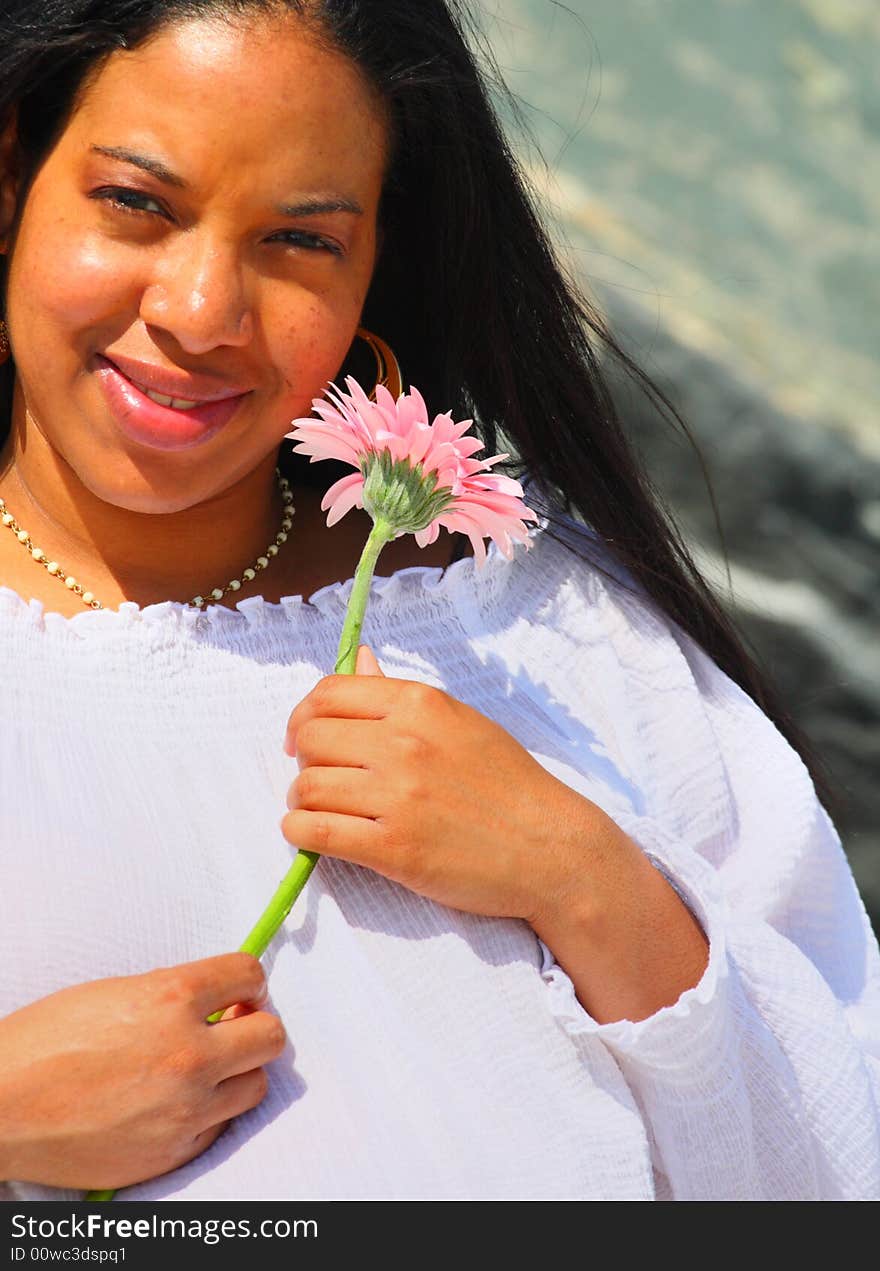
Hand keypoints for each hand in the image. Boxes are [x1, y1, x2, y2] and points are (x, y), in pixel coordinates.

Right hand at [0, 953, 285, 1190]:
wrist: (0, 1108)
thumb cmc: (44, 1042)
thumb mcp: (115, 992)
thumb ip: (174, 993)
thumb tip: (219, 1000)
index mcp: (171, 998)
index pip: (249, 975)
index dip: (245, 981)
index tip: (236, 990)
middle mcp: (188, 1053)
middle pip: (271, 1036)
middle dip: (254, 1026)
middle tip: (229, 1027)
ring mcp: (184, 1109)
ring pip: (255, 1085)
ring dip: (236, 1072)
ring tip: (203, 1068)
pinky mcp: (173, 1152)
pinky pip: (219, 1127)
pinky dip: (206, 1113)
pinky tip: (173, 1103)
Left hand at [281, 645, 597, 924]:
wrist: (549, 846)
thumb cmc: (509, 784)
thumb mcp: (460, 721)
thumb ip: (400, 694)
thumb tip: (359, 658)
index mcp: (420, 704)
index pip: (329, 693)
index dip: (304, 715)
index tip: (306, 737)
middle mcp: (403, 744)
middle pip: (312, 738)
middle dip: (304, 758)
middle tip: (318, 776)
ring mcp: (397, 797)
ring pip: (307, 787)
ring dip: (301, 800)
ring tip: (319, 809)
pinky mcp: (393, 849)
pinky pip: (315, 832)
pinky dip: (300, 833)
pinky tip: (312, 834)